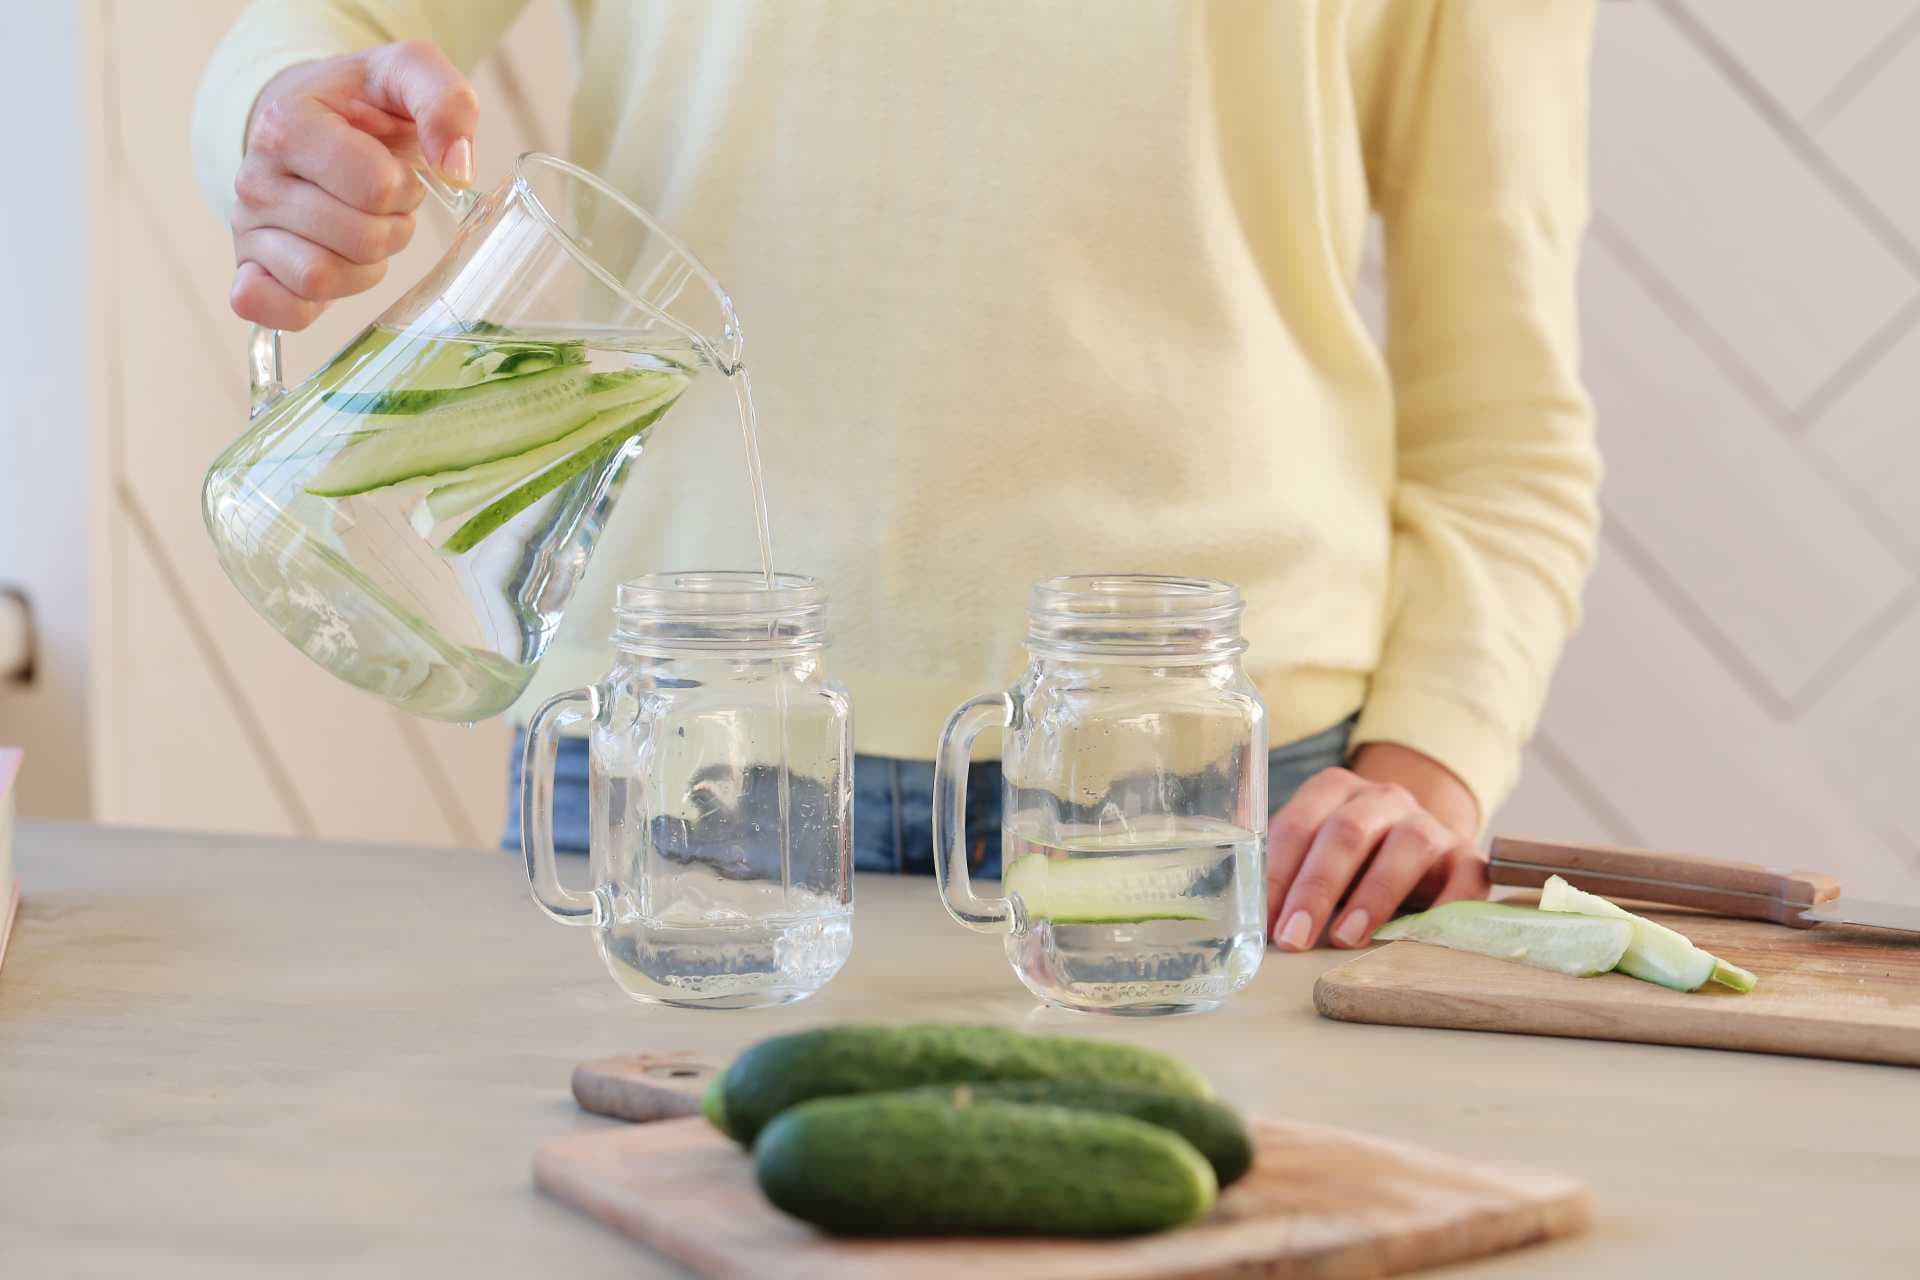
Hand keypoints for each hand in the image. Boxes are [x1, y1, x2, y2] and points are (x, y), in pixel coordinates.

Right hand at [230, 41, 479, 329]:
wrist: (313, 118)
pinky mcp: (248, 271)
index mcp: (287, 123)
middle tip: (380, 203)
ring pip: (322, 278)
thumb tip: (457, 169)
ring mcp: (245, 228)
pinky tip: (328, 268)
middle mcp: (254, 178)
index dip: (403, 186)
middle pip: (358, 239)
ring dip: (363, 265)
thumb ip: (446, 102)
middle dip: (391, 227)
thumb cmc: (364, 103)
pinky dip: (312, 304)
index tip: (391, 167)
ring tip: (358, 228)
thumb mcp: (408, 74)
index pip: (375, 186)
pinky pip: (278, 310)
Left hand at [1266, 742, 1487, 950]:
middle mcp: (1383, 799)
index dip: (1279, 874)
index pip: (1298, 824)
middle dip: (1316, 886)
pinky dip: (1445, 907)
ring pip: (1407, 845)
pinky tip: (1417, 939)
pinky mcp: (1467, 858)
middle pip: (1347, 832)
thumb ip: (1287, 873)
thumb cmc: (1356, 862)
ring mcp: (1429, 824)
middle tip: (1293, 936)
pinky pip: (1464, 876)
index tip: (1264, 920)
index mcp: (1335, 791)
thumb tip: (1248, 922)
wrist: (1427, 852)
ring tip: (1346, 937)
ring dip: (1373, 894)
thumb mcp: (1317, 856)